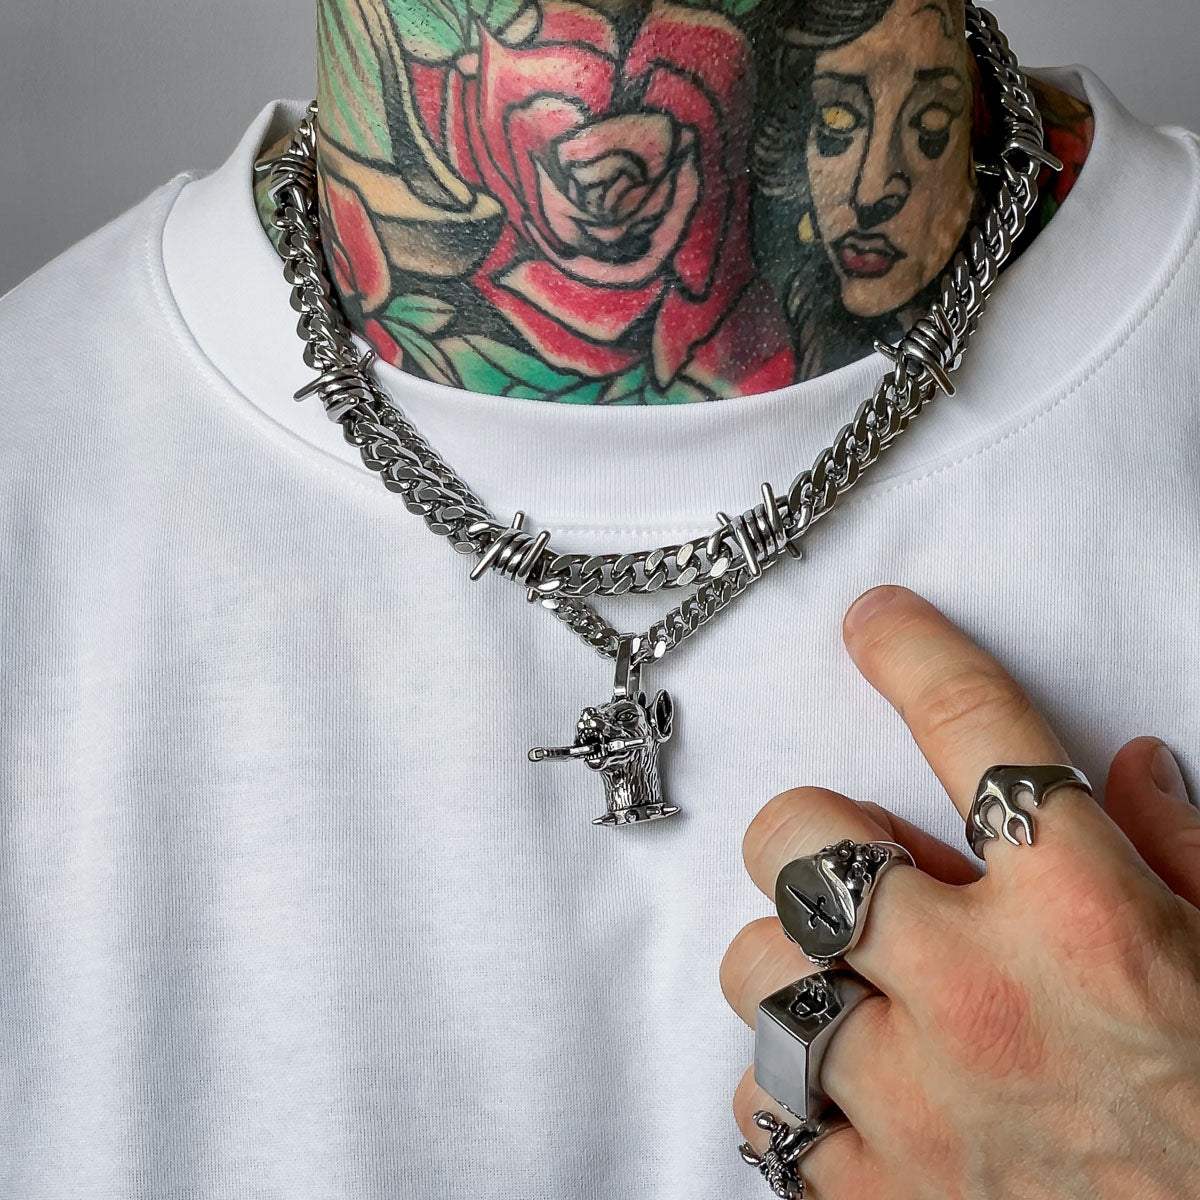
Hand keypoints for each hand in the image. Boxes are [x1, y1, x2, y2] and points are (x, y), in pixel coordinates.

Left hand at [720, 585, 1199, 1198]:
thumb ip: (1180, 856)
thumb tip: (1131, 767)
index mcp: (1085, 917)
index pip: (975, 728)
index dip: (914, 652)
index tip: (876, 621)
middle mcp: (978, 992)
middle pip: (797, 841)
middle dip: (812, 834)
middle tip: (857, 864)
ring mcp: (912, 1101)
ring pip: (753, 968)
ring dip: (788, 961)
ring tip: (852, 984)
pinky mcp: (874, 1198)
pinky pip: (761, 1102)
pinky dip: (786, 1086)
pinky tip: (845, 1088)